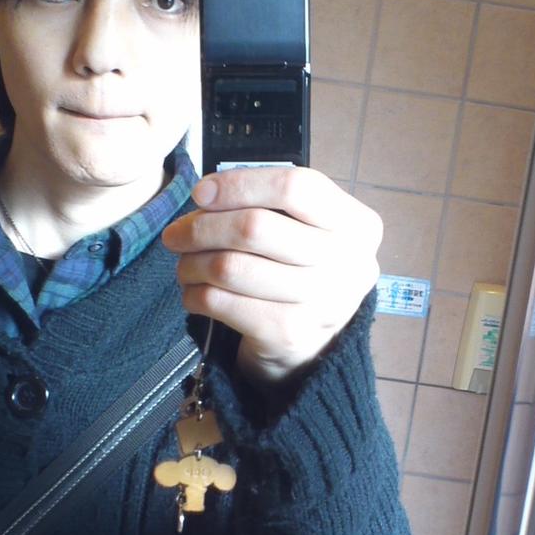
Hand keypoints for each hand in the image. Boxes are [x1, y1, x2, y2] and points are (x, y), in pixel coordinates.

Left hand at [161, 166, 381, 384]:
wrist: (317, 350)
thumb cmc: (303, 274)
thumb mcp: (312, 233)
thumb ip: (275, 206)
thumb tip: (208, 195)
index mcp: (357, 224)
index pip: (295, 187)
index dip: (240, 185)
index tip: (202, 193)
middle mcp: (348, 263)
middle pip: (255, 227)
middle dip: (202, 227)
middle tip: (177, 234)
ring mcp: (320, 302)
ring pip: (230, 266)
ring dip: (192, 263)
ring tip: (184, 264)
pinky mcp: (288, 334)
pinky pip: (221, 302)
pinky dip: (195, 294)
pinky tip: (194, 292)